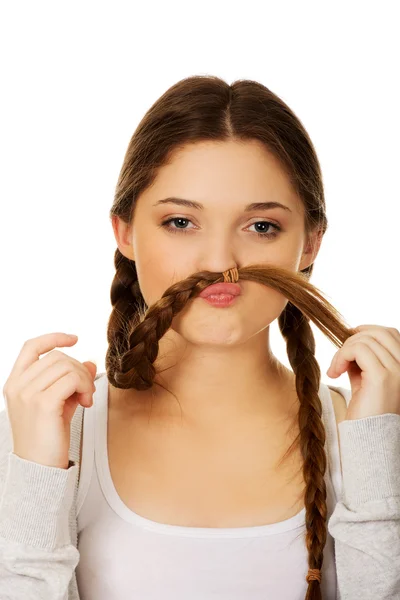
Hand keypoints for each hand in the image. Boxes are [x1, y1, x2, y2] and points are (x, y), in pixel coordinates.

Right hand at [2, 332, 97, 469]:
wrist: (39, 467)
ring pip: (67, 366)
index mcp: (15, 383)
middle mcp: (18, 386)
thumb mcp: (60, 402)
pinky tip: (85, 402)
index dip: (54, 338)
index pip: (31, 347)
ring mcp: (28, 394)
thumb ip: (72, 380)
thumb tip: (90, 362)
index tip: (75, 339)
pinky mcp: (43, 404)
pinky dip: (85, 386)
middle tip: (86, 390)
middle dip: (79, 368)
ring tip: (86, 398)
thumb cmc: (47, 436)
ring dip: (84, 379)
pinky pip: (72, 379)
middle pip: (57, 356)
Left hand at [326, 324, 399, 419]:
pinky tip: (334, 373)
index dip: (367, 330)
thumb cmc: (365, 410)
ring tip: (335, 370)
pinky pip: (357, 349)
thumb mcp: (366, 378)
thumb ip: (363, 359)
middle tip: (338, 360)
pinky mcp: (382, 376)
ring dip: (343, 351)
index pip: (390, 333)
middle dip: (352, 340)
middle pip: (378, 332)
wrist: (368, 439)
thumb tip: (351, 338)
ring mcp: (397, 370)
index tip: (347, 342)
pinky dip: (341, 356)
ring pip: (364, 339)